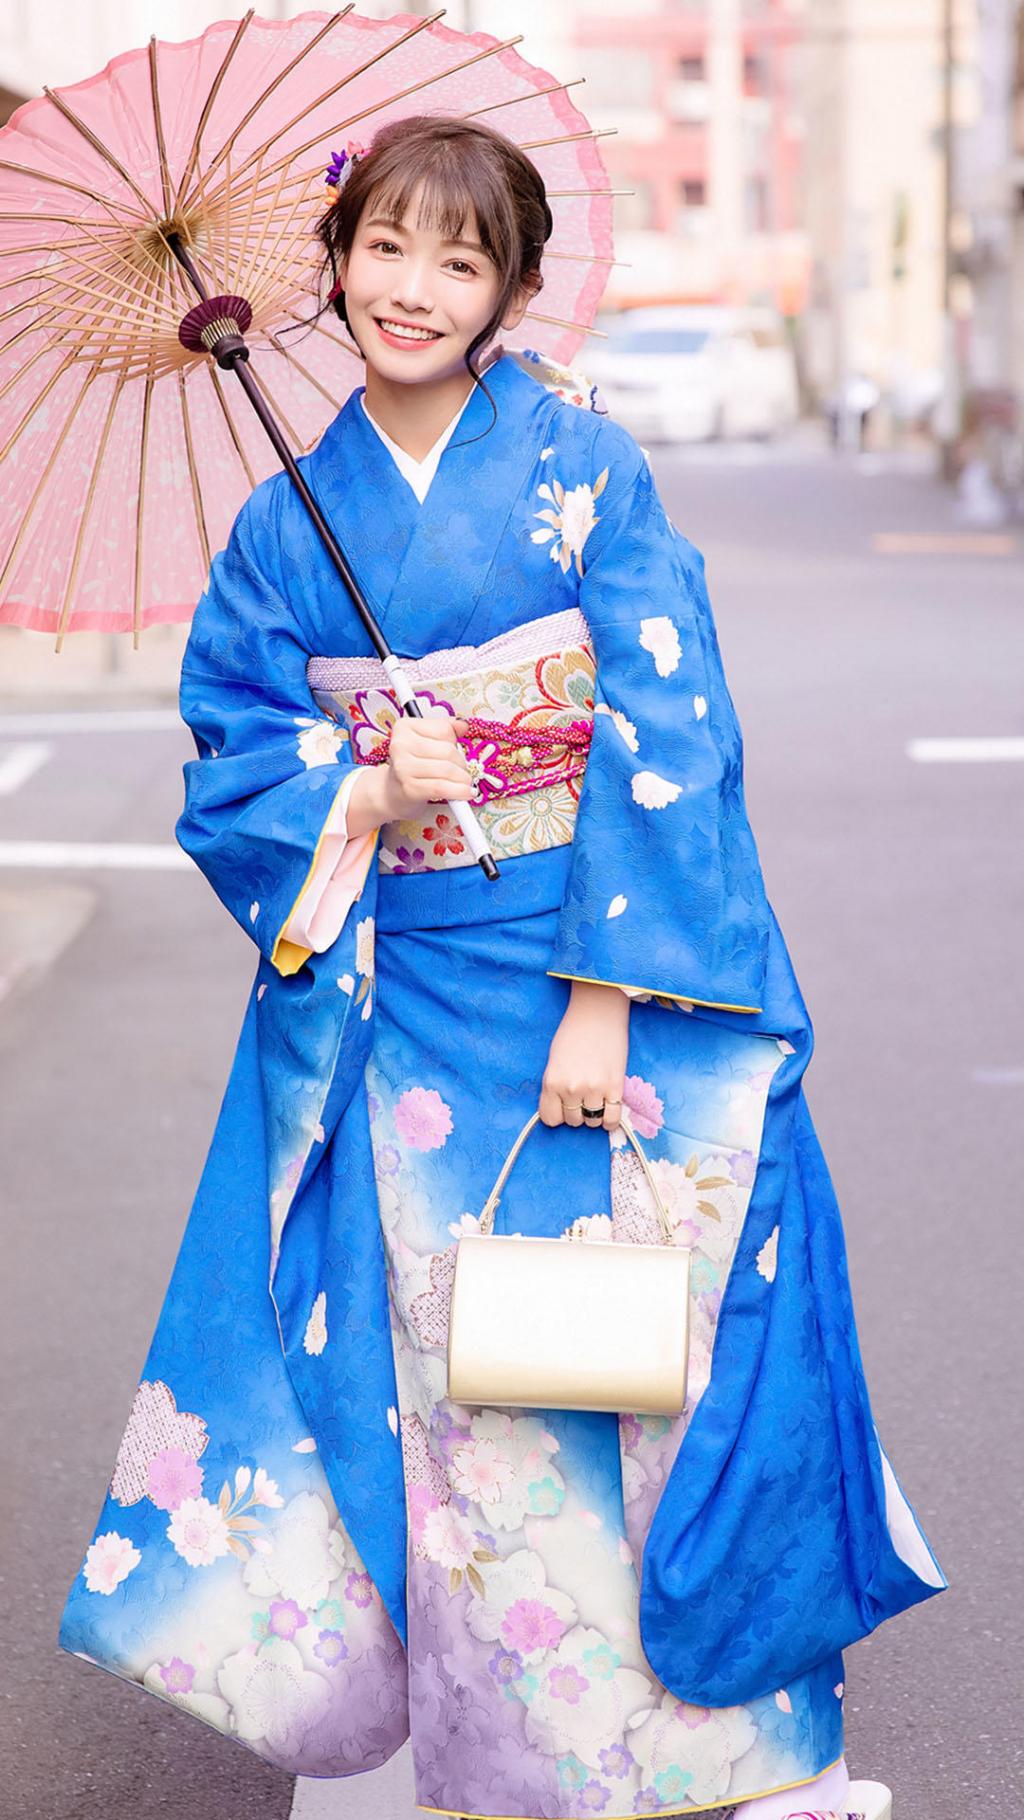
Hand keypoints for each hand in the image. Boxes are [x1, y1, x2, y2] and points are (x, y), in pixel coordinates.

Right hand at [347, 714, 473, 835]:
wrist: (392, 792)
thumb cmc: (412, 766)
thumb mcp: (427, 741)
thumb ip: (446, 729)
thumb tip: (463, 725)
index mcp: (404, 727)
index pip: (444, 730)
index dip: (455, 742)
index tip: (455, 751)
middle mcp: (400, 745)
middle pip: (448, 751)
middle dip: (461, 764)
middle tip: (461, 772)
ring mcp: (403, 767)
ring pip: (448, 769)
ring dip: (463, 779)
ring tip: (464, 783)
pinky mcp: (409, 788)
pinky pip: (442, 787)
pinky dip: (459, 791)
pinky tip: (466, 793)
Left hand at [539, 980, 629, 1131]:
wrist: (598, 1012)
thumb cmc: (573, 1032)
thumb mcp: (554, 1061)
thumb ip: (555, 1086)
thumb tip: (561, 1109)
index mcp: (552, 1082)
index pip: (550, 1119)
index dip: (557, 1114)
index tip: (562, 1106)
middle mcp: (571, 1089)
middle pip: (572, 1121)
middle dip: (576, 1111)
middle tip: (581, 1095)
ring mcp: (594, 1089)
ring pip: (592, 1122)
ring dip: (593, 1113)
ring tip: (595, 1097)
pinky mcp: (615, 1087)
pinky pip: (612, 1119)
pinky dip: (609, 1120)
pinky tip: (608, 1109)